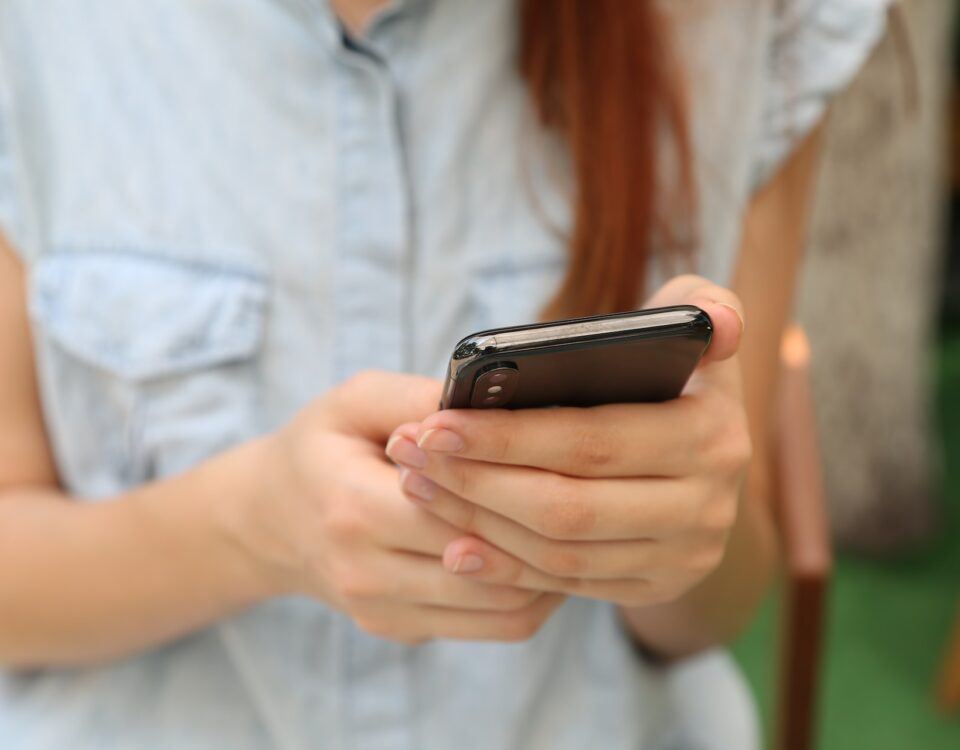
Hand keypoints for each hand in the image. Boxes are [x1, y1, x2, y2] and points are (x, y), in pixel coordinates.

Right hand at [229, 371, 563, 643]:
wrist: (271, 519)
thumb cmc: (322, 447)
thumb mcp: (354, 401)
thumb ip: (418, 397)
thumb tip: (494, 402)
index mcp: (352, 508)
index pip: (460, 509)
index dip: (518, 485)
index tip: (566, 456)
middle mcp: (366, 574)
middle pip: (491, 565)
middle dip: (548, 531)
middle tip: (594, 493)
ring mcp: (383, 612)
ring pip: (503, 610)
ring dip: (552, 571)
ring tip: (580, 526)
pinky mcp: (401, 631)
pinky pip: (490, 627)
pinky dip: (531, 594)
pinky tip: (548, 554)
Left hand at [386, 276, 750, 607]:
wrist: (705, 459)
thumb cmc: (675, 375)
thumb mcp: (694, 328)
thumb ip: (701, 303)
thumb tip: (718, 324)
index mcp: (712, 435)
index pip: (591, 441)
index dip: (507, 437)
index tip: (435, 423)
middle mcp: (707, 506)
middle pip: (567, 506)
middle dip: (476, 482)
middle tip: (410, 454)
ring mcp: (683, 556)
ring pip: (560, 551)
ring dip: (478, 523)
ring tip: (419, 486)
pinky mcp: (655, 586)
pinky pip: (568, 584)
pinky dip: (506, 567)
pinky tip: (455, 544)